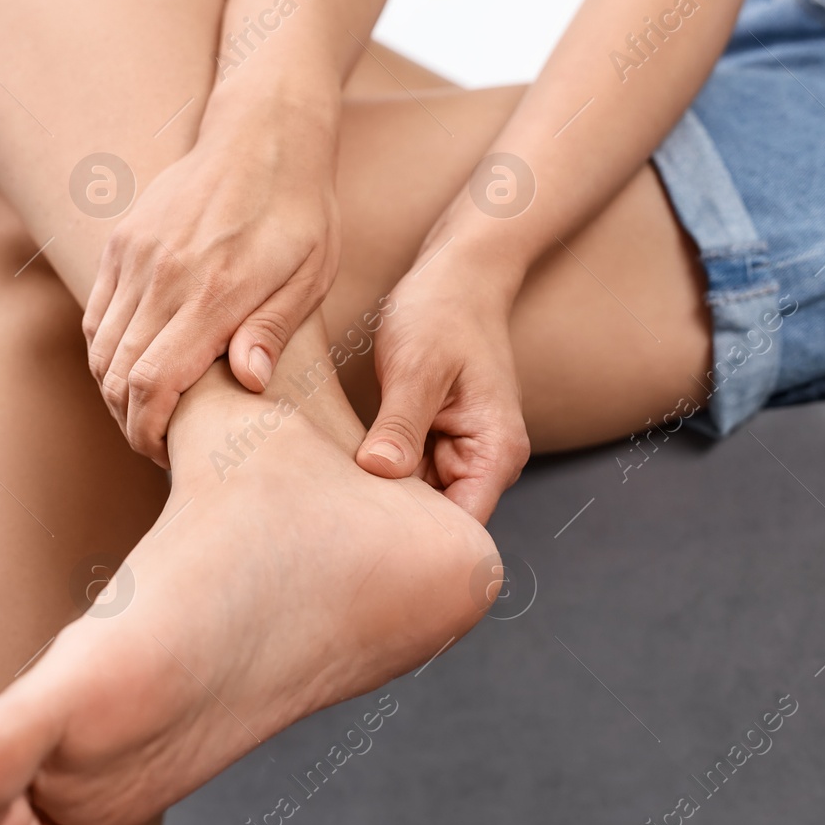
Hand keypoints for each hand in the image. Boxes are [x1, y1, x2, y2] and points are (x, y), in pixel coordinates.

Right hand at [83, 113, 339, 465]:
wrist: (264, 132)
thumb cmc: (301, 212)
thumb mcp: (312, 273)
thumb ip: (273, 327)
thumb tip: (248, 381)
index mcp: (214, 290)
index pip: (154, 382)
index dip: (148, 430)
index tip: (165, 454)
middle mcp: (164, 273)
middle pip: (117, 374)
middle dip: (131, 421)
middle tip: (159, 443)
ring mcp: (136, 254)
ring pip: (100, 348)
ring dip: (115, 390)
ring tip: (149, 410)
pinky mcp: (122, 241)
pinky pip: (97, 313)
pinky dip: (106, 351)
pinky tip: (136, 367)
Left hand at [356, 256, 529, 522]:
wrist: (455, 277)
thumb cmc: (443, 312)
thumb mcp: (418, 367)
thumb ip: (402, 423)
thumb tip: (381, 473)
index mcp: (495, 451)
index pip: (462, 528)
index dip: (416, 545)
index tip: (364, 547)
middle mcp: (485, 462)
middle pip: (436, 522)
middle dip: (390, 526)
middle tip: (331, 527)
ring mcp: (459, 454)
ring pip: (415, 501)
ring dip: (380, 501)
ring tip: (329, 502)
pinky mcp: (434, 443)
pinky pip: (405, 476)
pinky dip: (378, 476)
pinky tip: (341, 474)